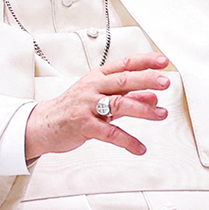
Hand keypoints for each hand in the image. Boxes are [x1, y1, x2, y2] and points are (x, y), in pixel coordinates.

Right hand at [22, 52, 172, 160]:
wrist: (43, 124)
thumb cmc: (72, 109)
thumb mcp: (101, 99)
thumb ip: (127, 97)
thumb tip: (153, 97)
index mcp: (97, 77)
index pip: (124, 64)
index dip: (145, 61)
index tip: (163, 61)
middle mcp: (92, 88)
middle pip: (123, 80)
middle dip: (147, 80)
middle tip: (165, 82)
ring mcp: (87, 106)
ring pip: (119, 104)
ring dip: (143, 109)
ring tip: (160, 114)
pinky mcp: (84, 125)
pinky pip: (110, 133)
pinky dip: (127, 141)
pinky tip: (139, 147)